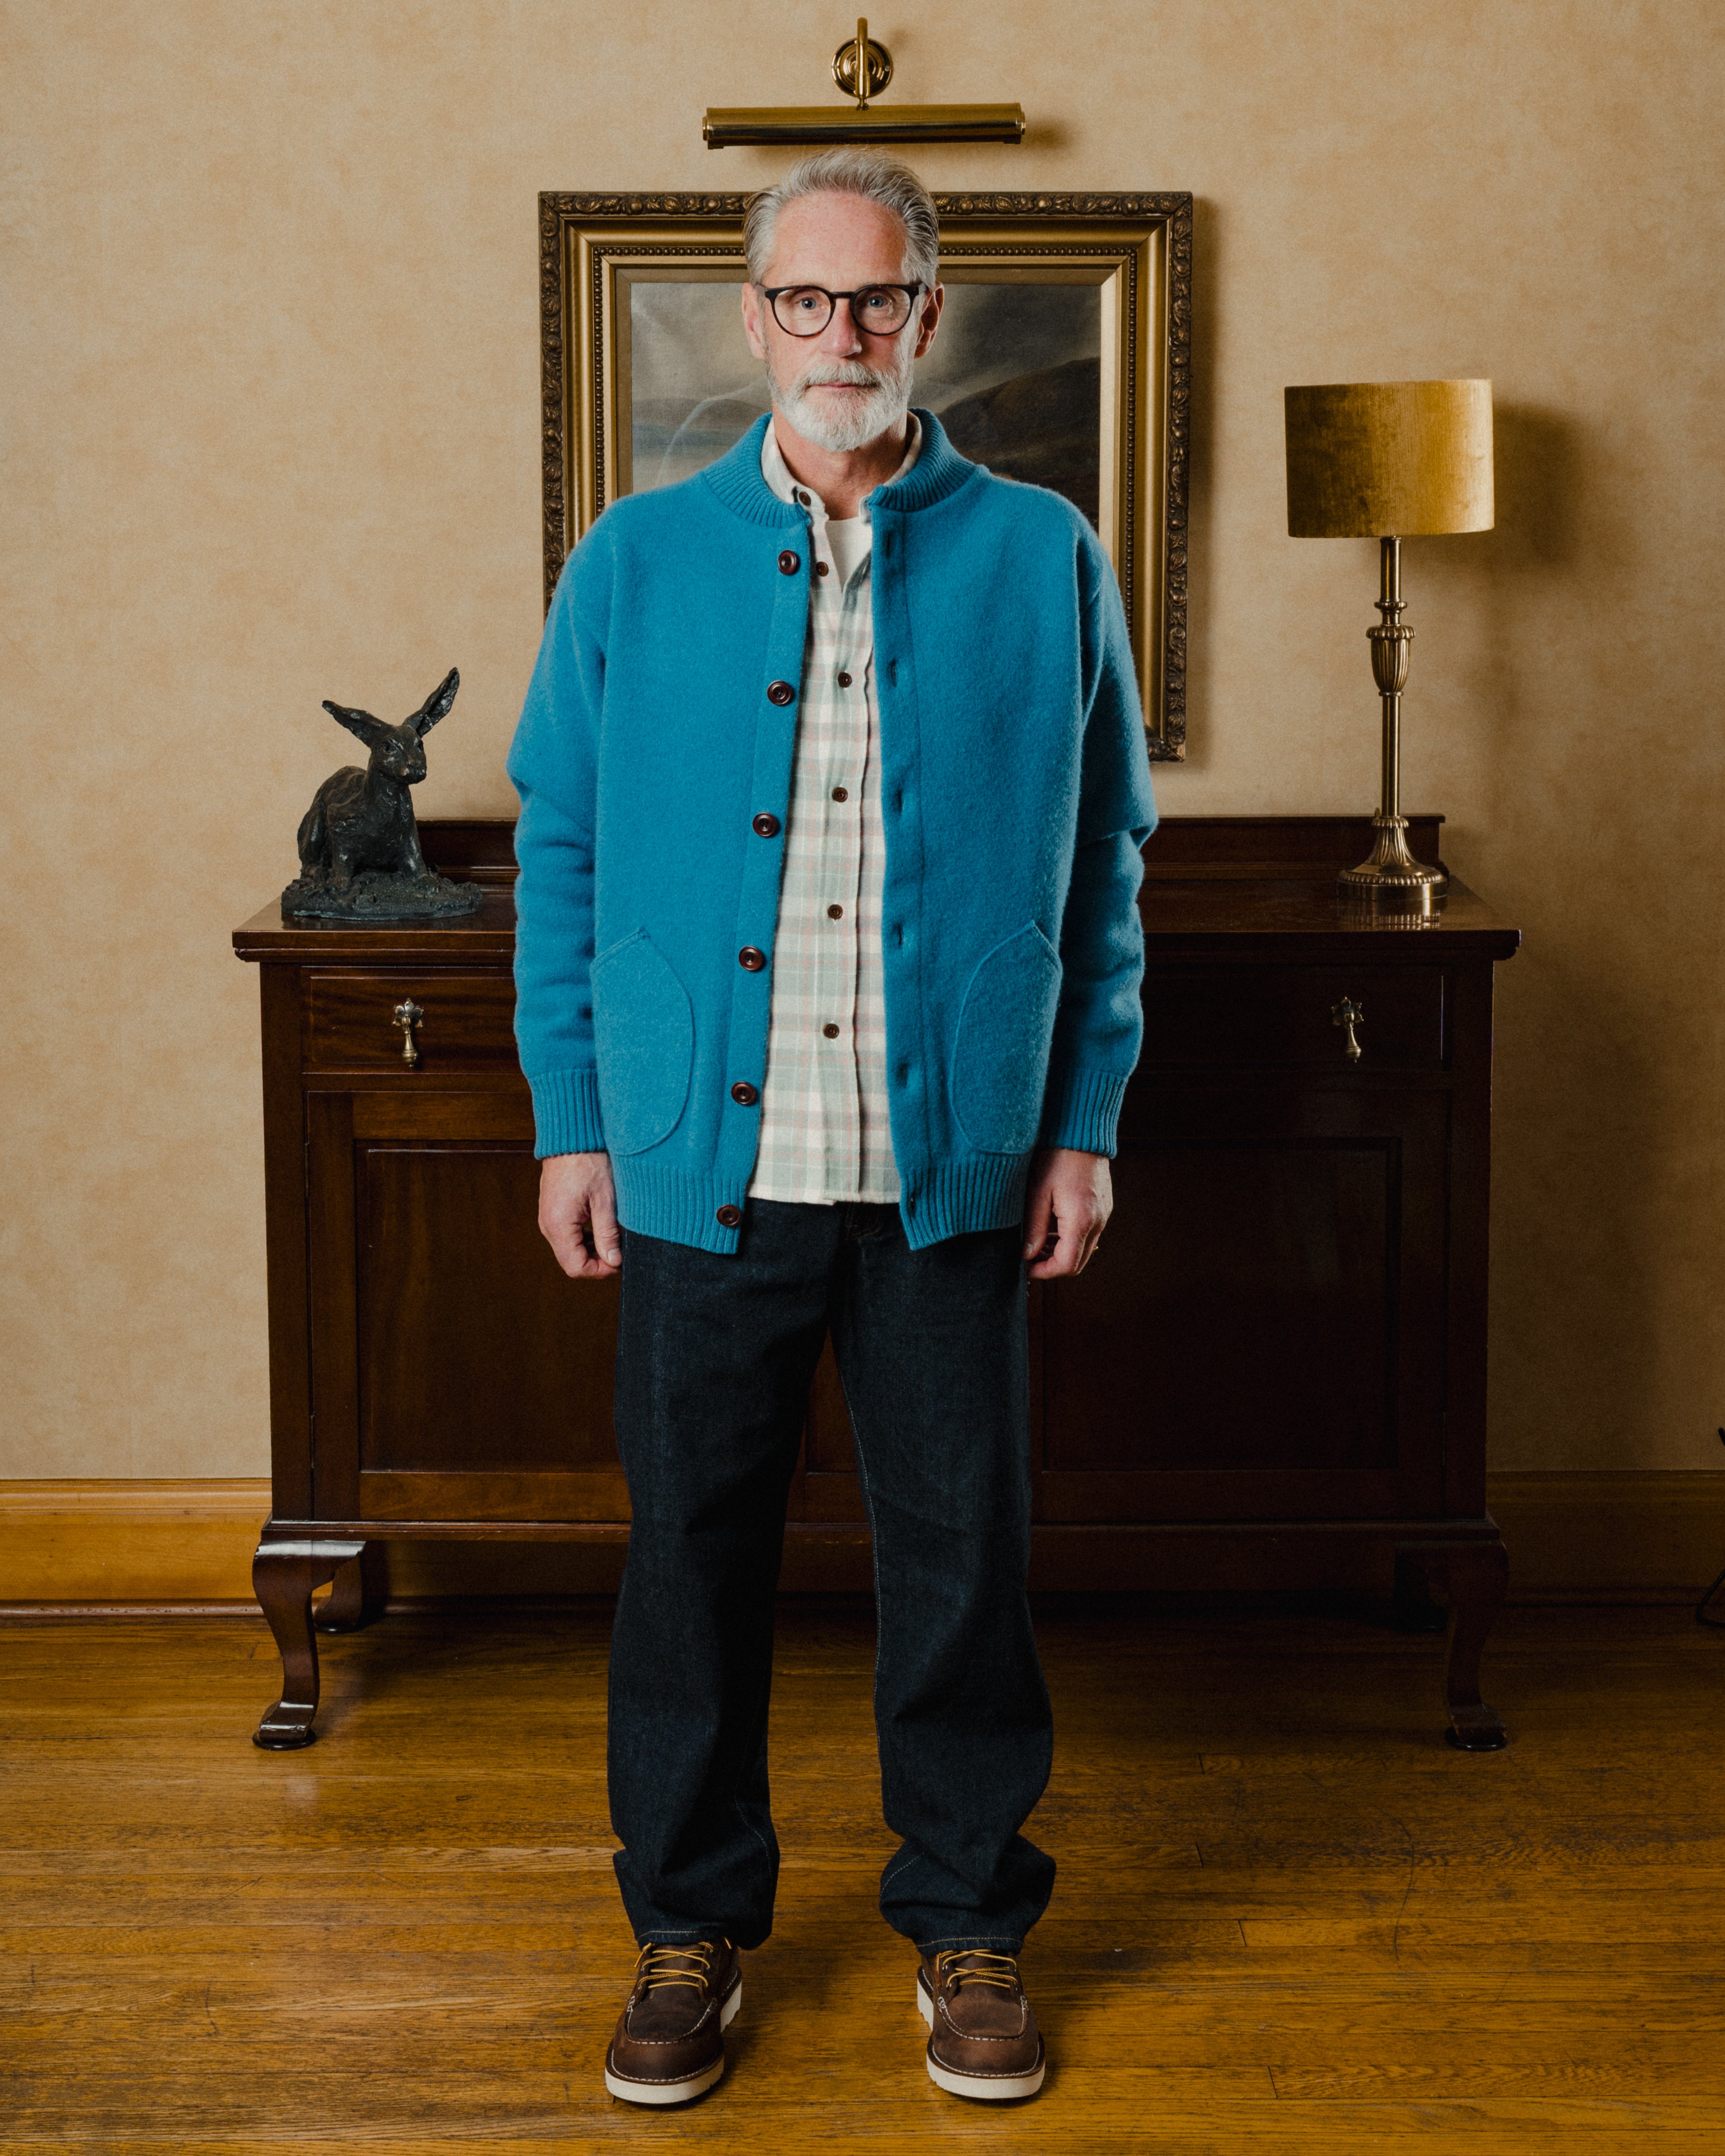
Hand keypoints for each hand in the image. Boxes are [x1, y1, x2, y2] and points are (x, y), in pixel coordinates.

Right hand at [538, 1151, 621, 1278]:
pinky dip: (584, 1238)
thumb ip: (608, 1234)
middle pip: (571, 1261)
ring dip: (591, 1250)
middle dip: (596, 1262)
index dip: (600, 1271)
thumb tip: (614, 1261)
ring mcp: (547, 1218)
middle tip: (619, 1251)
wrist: (572, 1136)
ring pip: (569, 1250)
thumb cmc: (589, 1161)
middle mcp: (547, 1225)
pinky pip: (566, 1236)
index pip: (576, 1267)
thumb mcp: (606, 1200)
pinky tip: (600, 1228)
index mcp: (558, 1225)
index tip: (619, 1262)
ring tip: (612, 1238)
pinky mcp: (552, 1211)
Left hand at [1023, 1147, 1111, 1279]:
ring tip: (1037, 1241)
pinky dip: (1070, 1238)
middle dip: (1053, 1265)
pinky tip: (1052, 1226)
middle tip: (1030, 1257)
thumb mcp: (1038, 1192)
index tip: (1027, 1268)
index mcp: (1080, 1221)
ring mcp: (1103, 1215)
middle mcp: (1097, 1222)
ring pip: (1083, 1249)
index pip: (1066, 1264)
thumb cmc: (1058, 1157)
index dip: (1045, 1272)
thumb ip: (1034, 1227)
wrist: (1082, 1132)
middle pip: (1078, 1263)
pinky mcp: (1104, 1208)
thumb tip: (1027, 1255)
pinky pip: (1088, 1233)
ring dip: (1061, 1252)